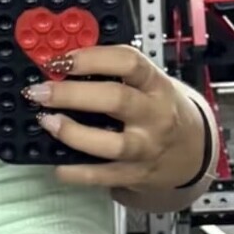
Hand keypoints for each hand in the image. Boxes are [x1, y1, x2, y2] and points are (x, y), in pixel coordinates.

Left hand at [23, 46, 208, 193]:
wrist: (192, 151)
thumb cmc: (160, 110)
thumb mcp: (149, 84)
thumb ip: (114, 73)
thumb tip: (64, 62)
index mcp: (156, 84)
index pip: (128, 62)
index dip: (91, 58)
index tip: (61, 60)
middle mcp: (154, 115)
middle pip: (115, 100)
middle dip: (72, 94)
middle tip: (42, 91)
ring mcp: (146, 147)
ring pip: (110, 143)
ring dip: (73, 132)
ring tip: (47, 122)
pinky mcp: (135, 174)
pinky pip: (103, 176)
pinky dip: (77, 172)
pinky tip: (58, 164)